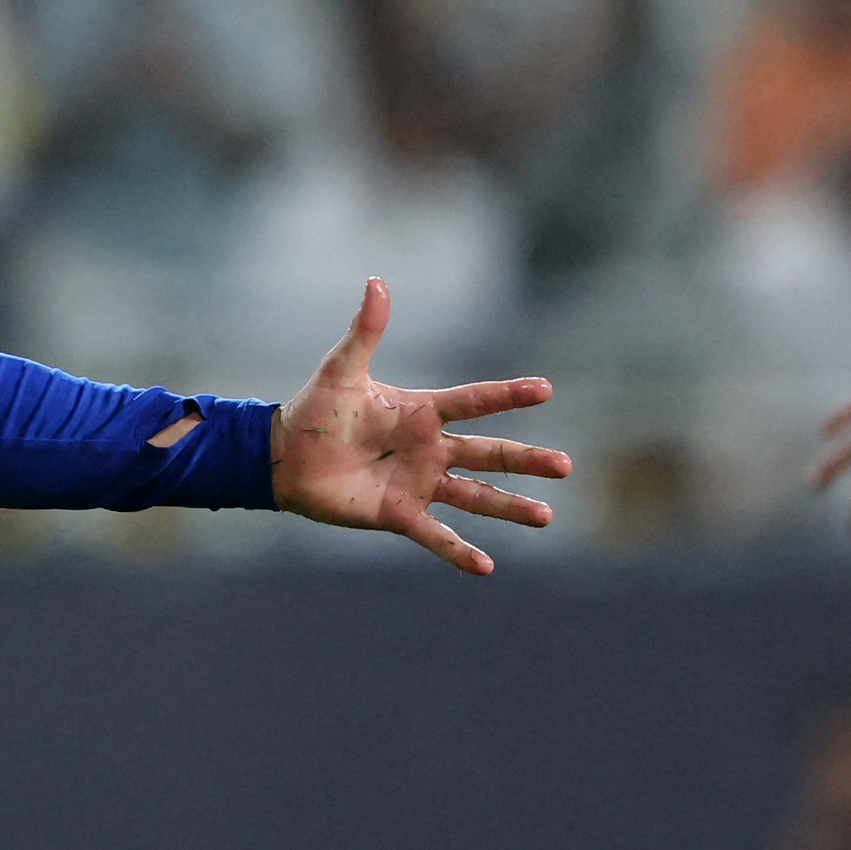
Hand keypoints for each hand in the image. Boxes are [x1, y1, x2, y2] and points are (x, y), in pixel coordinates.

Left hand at [268, 279, 567, 574]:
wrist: (284, 457)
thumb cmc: (315, 410)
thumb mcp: (342, 369)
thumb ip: (365, 331)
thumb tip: (376, 283)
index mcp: (422, 411)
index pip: (475, 401)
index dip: (508, 395)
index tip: (545, 389)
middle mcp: (430, 448)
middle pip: (489, 454)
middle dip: (527, 460)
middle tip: (565, 465)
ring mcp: (418, 483)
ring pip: (475, 497)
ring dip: (510, 507)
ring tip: (545, 516)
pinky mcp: (398, 514)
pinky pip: (436, 535)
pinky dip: (460, 551)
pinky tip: (487, 566)